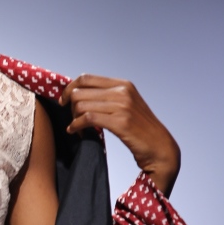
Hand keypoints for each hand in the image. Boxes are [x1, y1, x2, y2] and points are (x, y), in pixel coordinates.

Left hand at [59, 74, 180, 195]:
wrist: (159, 146)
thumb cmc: (139, 129)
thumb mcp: (126, 104)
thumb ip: (107, 97)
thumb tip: (78, 93)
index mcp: (123, 84)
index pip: (85, 78)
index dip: (69, 88)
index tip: (64, 101)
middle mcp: (122, 91)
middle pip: (79, 92)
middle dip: (70, 107)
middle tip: (72, 119)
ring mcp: (122, 106)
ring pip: (81, 105)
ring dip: (73, 118)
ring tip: (75, 127)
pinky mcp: (120, 122)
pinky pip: (88, 119)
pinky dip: (76, 126)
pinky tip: (75, 132)